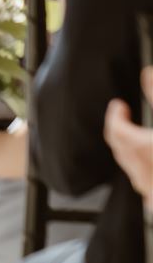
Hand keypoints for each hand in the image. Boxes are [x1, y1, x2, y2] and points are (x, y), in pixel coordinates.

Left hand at [103, 72, 152, 197]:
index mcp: (146, 150)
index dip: (115, 116)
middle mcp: (146, 174)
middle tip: (124, 120)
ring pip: (132, 170)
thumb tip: (148, 74)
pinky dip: (146, 173)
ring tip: (138, 141)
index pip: (116, 130)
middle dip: (120, 133)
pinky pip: (146, 189)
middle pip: (121, 150)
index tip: (120, 106)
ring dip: (131, 153)